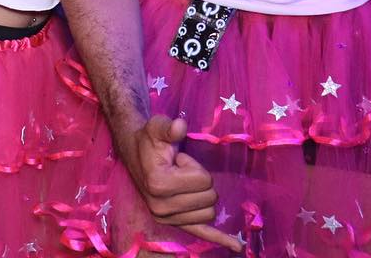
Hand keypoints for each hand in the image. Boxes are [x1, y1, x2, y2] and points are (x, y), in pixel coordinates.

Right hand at [123, 115, 241, 252]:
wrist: (134, 152)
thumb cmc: (149, 140)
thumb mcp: (156, 127)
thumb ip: (169, 127)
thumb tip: (180, 125)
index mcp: (158, 184)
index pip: (203, 180)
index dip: (193, 165)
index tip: (176, 161)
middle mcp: (161, 207)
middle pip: (210, 197)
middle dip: (199, 180)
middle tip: (177, 170)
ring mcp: (167, 218)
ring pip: (210, 212)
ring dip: (201, 195)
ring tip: (180, 182)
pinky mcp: (174, 223)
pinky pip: (201, 233)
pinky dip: (219, 239)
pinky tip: (236, 247)